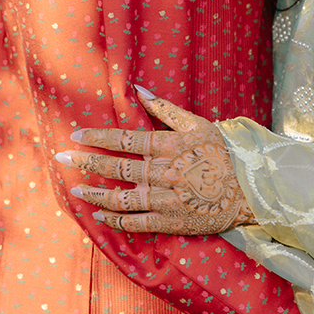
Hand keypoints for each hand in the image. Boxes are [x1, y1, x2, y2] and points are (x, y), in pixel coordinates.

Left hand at [56, 87, 253, 234]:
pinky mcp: (172, 222)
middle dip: (86, 162)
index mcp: (171, 146)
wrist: (252, 191)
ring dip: (96, 193)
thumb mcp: (199, 124)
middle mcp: (165, 172)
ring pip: (122, 197)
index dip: (98, 137)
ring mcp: (168, 200)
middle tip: (60, 159)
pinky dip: (116, 219)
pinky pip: (137, 223)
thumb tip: (137, 91)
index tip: (75, 135)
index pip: (126, 140)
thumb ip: (166, 109)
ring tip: (76, 188)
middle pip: (118, 167)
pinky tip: (99, 214)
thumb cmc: (224, 154)